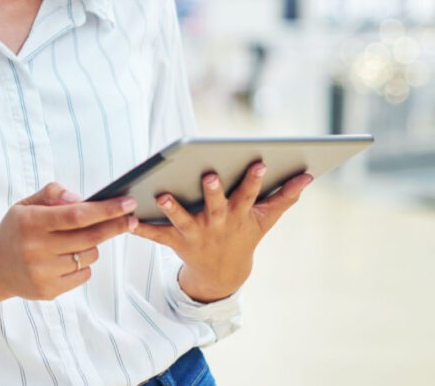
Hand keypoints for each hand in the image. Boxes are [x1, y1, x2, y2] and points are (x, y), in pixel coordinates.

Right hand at [0, 182, 136, 316]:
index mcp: (31, 222)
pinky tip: (66, 258)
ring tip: (76, 240)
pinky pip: (83, 274)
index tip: (127, 203)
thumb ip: (52, 194)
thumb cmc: (16, 230)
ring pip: (89, 255)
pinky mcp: (49, 290)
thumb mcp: (26, 204)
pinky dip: (83, 263)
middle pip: (90, 237)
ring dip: (92, 245)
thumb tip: (80, 199)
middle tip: (131, 218)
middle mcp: (36, 249)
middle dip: (115, 226)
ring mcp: (43, 272)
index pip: (76, 215)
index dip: (105, 210)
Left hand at [131, 163, 312, 301]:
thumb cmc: (243, 234)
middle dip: (213, 191)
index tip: (259, 162)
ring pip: (182, 220)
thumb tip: (308, 176)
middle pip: (216, 206)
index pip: (249, 194)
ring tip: (160, 195)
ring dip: (172, 208)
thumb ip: (284, 197)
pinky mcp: (175, 241)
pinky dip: (142, 228)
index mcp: (239, 214)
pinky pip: (156, 234)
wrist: (222, 272)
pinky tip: (128, 219)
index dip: (254, 180)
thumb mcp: (265, 219)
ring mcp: (195, 233)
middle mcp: (217, 223)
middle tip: (208, 174)